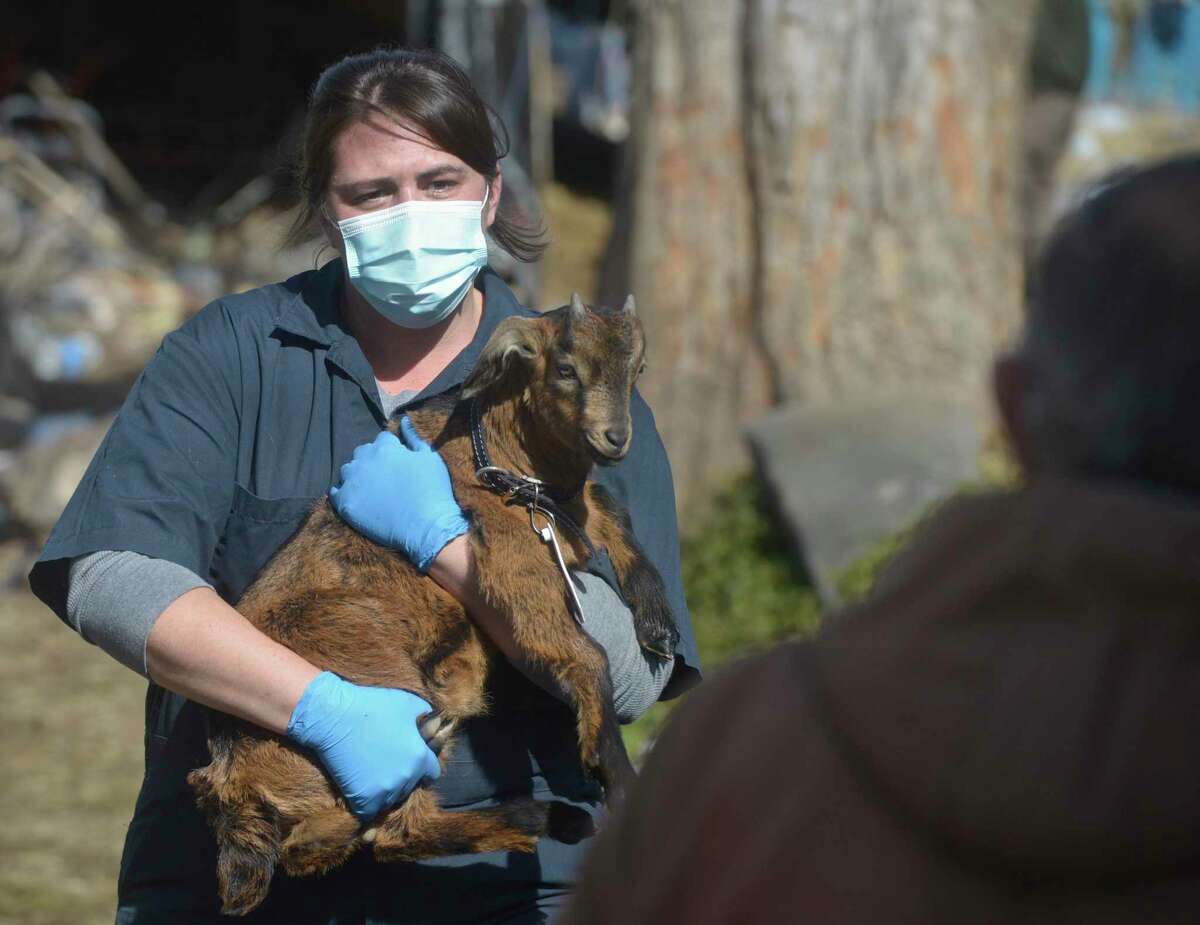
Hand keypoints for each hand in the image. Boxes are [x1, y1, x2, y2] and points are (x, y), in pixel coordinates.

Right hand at [286, 671, 440, 820]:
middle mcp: (407, 777)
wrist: (333, 716)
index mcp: (420, 757)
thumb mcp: (409, 703)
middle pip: (409, 786)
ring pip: (391, 800)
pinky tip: (360, 790)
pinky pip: (369, 812)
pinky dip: (366, 804)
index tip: (408, 762)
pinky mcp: (362, 799)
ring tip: (371, 774)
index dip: (422, 767)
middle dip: (402, 777)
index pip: (431, 773)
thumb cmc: (371, 705)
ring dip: (385, 791)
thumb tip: (436, 723)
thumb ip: (426, 717)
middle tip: (385, 764)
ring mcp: (384, 790)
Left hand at [329, 417, 468, 571]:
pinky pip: (335, 492)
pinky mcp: (345, 503)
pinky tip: (357, 499)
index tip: (399, 463)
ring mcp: (352, 482)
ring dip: (357, 475)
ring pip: (347, 471)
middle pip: (361, 452)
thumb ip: (413, 437)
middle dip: (371, 460)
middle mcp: (364, 460)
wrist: (426, 527)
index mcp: (385, 447)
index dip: (391, 450)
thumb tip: (404, 420)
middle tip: (386, 477)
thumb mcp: (429, 458)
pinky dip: (343, 492)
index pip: (382, 439)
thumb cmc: (432, 490)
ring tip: (371, 489)